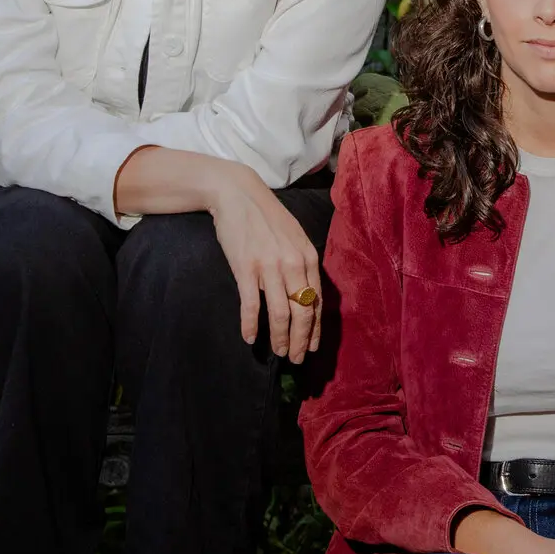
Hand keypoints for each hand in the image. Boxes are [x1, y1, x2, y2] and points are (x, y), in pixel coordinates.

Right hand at [113, 147, 322, 361]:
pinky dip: (251, 325)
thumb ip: (302, 264)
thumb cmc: (266, 218)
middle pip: (302, 312)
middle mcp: (293, 263)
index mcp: (307, 257)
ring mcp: (269, 266)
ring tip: (278, 353)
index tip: (312, 348)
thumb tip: (306, 295)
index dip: (315, 329)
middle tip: (296, 359)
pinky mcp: (246, 268)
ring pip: (280, 313)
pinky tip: (249, 338)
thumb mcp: (293, 238)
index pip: (316, 302)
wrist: (238, 194)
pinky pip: (251, 305)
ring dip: (280, 338)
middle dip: (301, 340)